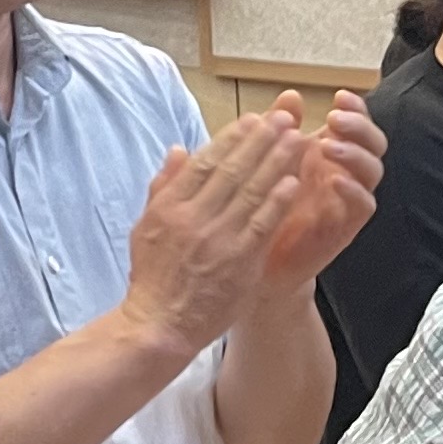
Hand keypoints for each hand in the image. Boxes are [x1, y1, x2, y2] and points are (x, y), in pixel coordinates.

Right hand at [119, 109, 312, 355]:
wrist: (159, 325)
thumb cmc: (153, 278)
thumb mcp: (145, 227)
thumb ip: (163, 187)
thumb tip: (178, 149)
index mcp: (169, 206)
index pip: (205, 162)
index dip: (231, 138)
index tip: (252, 119)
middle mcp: (193, 217)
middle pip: (232, 169)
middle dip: (260, 140)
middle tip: (283, 118)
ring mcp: (217, 239)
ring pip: (251, 191)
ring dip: (276, 162)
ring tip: (297, 139)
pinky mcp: (239, 262)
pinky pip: (262, 225)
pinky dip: (278, 201)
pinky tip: (294, 181)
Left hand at [259, 89, 386, 283]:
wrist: (258, 257)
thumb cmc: (265, 206)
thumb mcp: (268, 160)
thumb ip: (280, 128)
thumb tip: (291, 96)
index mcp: (331, 152)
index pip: (356, 124)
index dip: (356, 108)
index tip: (340, 96)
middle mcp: (346, 172)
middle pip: (374, 143)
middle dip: (360, 126)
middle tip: (336, 119)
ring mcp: (349, 198)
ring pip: (373, 170)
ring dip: (355, 154)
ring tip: (330, 145)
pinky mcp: (347, 224)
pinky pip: (364, 204)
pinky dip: (353, 189)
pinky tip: (334, 179)